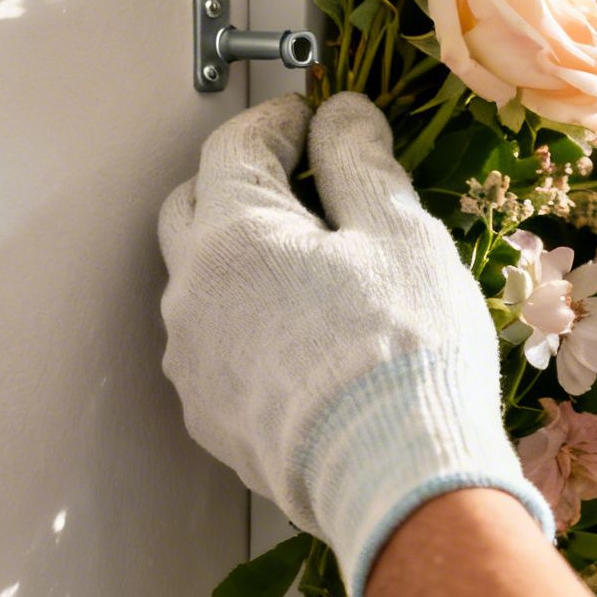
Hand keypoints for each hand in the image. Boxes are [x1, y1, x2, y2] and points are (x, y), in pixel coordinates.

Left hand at [159, 93, 551, 596]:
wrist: (398, 481)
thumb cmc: (404, 349)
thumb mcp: (399, 231)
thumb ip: (359, 160)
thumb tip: (342, 115)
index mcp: (231, 235)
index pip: (234, 146)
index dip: (278, 122)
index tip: (314, 120)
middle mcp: (191, 295)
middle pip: (193, 209)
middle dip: (241, 183)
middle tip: (305, 182)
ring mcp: (194, 363)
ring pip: (201, 284)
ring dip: (241, 260)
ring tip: (312, 269)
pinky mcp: (211, 418)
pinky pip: (216, 347)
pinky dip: (248, 325)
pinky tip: (305, 338)